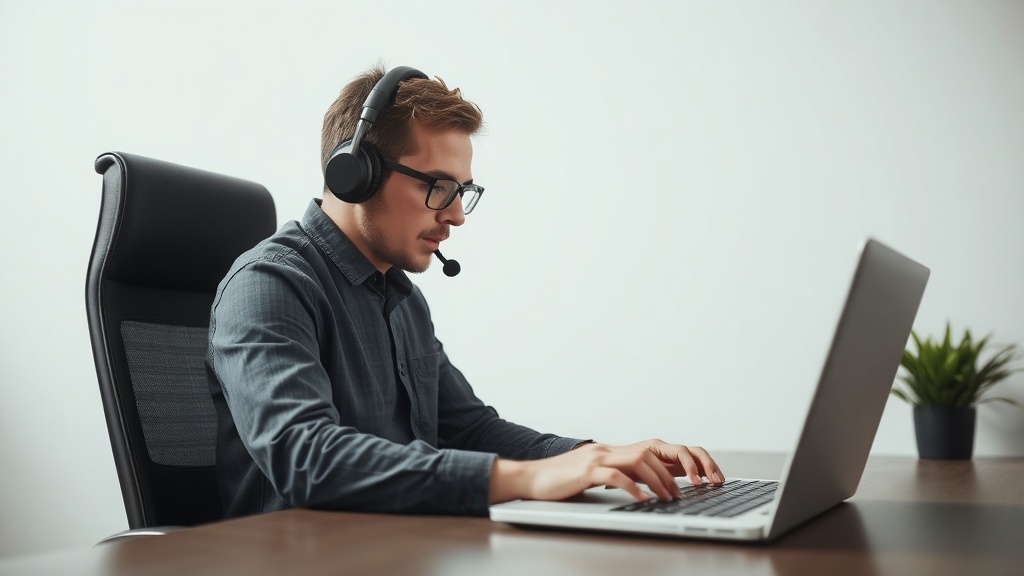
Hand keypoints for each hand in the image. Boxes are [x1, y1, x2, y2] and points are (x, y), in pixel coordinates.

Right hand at [489, 441, 724, 503]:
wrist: (531, 478)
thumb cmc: (565, 481)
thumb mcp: (601, 476)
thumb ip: (626, 475)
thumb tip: (658, 487)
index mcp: (619, 450)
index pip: (663, 447)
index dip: (689, 458)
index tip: (709, 477)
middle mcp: (612, 448)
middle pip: (658, 448)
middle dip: (685, 465)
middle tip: (700, 486)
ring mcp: (599, 457)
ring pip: (640, 459)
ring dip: (662, 480)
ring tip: (672, 498)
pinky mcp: (585, 471)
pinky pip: (615, 475)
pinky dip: (633, 487)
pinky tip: (643, 500)